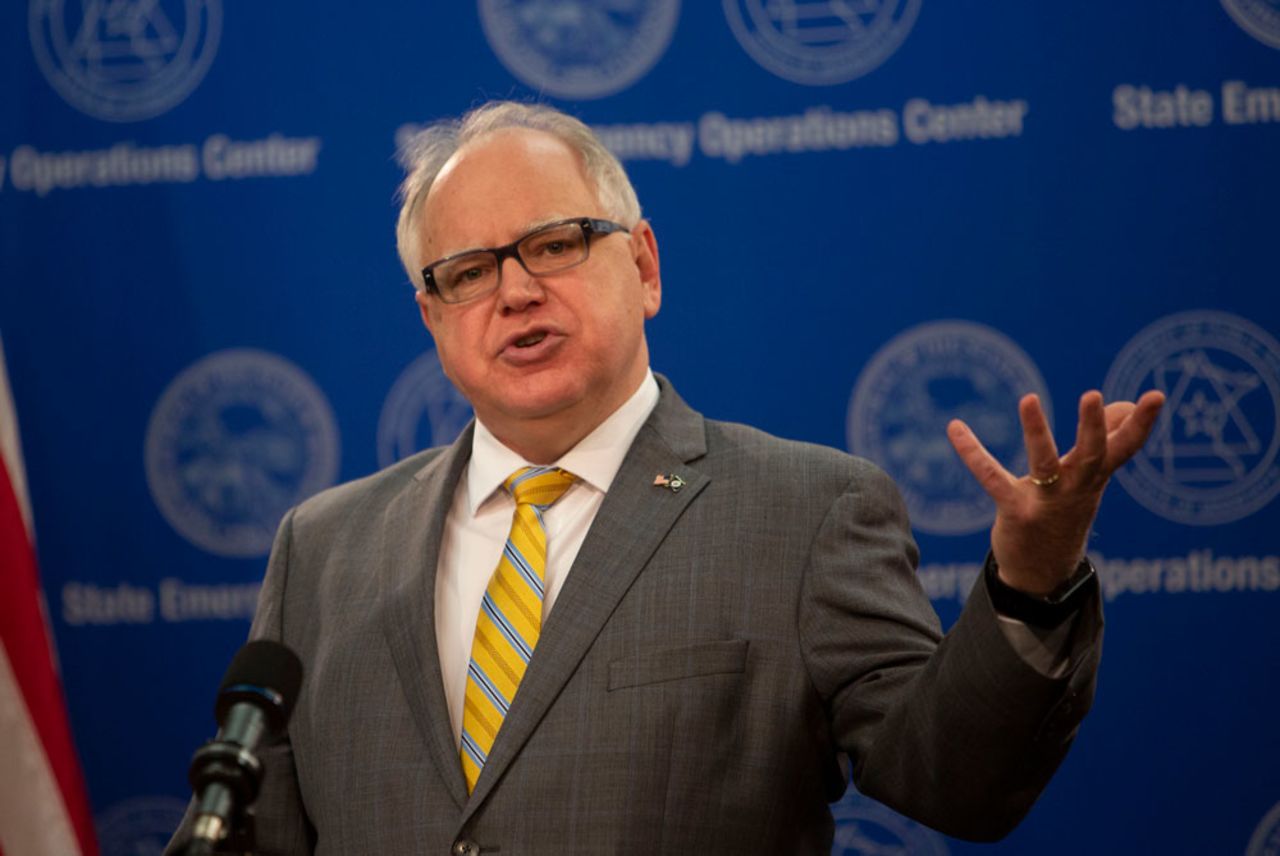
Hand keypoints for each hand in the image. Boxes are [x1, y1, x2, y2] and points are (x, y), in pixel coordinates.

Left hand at [946, 389, 1164, 595]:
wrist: (1044, 573)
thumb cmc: (1066, 513)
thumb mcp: (1089, 479)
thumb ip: (1105, 441)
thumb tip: (1120, 405)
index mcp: (1095, 477)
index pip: (1125, 448)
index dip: (1141, 424)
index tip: (1157, 395)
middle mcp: (1076, 489)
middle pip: (1091, 456)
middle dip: (1094, 427)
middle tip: (1094, 395)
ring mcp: (1046, 502)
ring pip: (1044, 465)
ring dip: (1037, 432)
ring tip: (1028, 398)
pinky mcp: (1016, 512)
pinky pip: (992, 478)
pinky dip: (972, 453)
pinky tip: (954, 427)